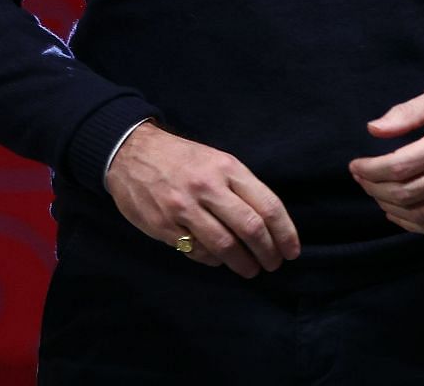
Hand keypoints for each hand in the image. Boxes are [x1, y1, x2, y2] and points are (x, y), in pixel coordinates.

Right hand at [105, 121, 300, 276]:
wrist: (131, 153)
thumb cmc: (184, 159)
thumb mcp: (219, 161)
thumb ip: (241, 188)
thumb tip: (268, 223)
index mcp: (228, 169)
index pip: (267, 205)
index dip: (285, 232)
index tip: (292, 250)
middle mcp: (208, 188)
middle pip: (250, 228)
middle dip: (267, 251)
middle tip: (274, 264)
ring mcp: (183, 208)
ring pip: (224, 245)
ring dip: (242, 263)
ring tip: (250, 269)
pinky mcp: (162, 225)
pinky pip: (196, 251)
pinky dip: (213, 260)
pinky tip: (220, 260)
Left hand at [348, 87, 423, 235]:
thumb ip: (407, 113)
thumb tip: (373, 130)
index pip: (398, 167)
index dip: (370, 170)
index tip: (356, 166)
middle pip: (404, 193)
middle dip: (374, 188)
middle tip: (363, 178)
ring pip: (418, 214)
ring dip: (389, 207)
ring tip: (378, 193)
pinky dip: (412, 225)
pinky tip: (398, 213)